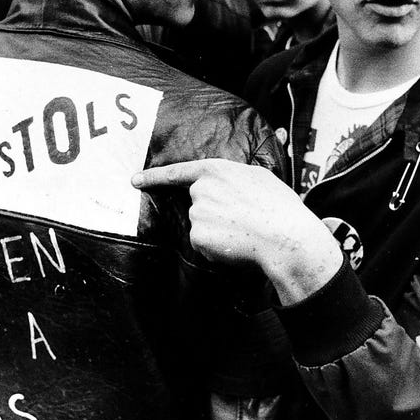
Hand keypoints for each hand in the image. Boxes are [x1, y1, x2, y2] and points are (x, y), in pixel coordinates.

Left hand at [132, 159, 342, 304]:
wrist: (284, 237)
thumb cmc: (280, 208)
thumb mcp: (261, 179)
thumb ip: (237, 178)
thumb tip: (230, 185)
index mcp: (217, 170)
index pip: (179, 172)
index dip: (155, 176)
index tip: (135, 180)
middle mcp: (202, 189)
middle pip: (197, 204)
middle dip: (214, 215)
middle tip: (243, 221)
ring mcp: (198, 213)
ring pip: (202, 227)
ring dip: (218, 232)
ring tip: (244, 232)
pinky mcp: (197, 236)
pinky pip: (204, 245)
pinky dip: (217, 249)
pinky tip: (236, 245)